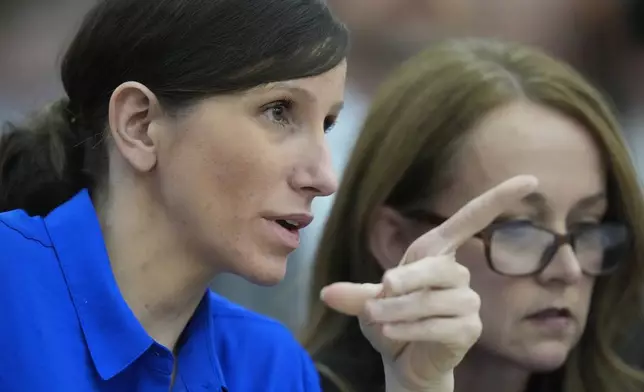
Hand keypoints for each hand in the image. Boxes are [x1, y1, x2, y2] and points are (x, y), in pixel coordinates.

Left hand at [320, 175, 537, 391]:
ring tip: (378, 319)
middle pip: (438, 268)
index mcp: (436, 254)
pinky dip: (411, 329)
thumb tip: (327, 293)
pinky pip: (440, 325)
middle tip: (381, 289)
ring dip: (400, 310)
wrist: (402, 360)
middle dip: (407, 280)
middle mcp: (457, 275)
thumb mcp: (369, 304)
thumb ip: (354, 295)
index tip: (530, 180)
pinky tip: (393, 332)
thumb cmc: (390, 321)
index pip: (470, 220)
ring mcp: (467, 303)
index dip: (497, 199)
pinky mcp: (468, 330)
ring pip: (433, 300)